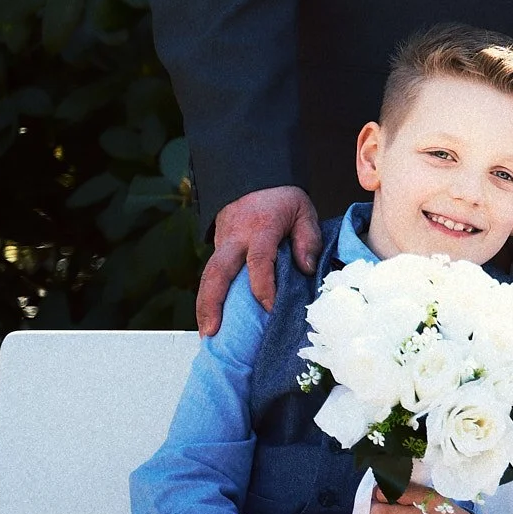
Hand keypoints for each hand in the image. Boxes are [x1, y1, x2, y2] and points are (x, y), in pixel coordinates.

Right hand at [197, 186, 319, 336]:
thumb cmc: (282, 199)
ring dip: (203, 306)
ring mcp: (222, 244)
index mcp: (261, 229)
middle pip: (217, 272)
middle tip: (211, 331)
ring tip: (206, 334)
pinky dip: (209, 298)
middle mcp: (235, 239)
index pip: (259, 261)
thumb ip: (308, 238)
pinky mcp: (218, 250)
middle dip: (212, 303)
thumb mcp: (303, 211)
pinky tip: (211, 320)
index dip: (264, 286)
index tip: (270, 308)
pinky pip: (211, 276)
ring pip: (207, 276)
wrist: (253, 179)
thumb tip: (306, 269)